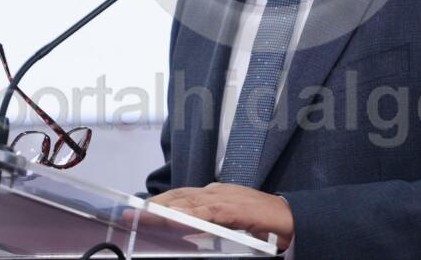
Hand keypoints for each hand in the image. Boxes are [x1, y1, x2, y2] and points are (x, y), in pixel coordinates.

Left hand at [148, 183, 293, 249]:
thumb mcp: (229, 218)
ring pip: (189, 203)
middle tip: (131, 213)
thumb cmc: (261, 218)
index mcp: (214, 194)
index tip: (138, 208)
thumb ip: (209, 220)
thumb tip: (187, 229)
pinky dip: (192, 216)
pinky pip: (209, 213)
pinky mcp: (235, 209)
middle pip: (178, 197)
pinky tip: (178, 220)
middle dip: (153, 204)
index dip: (157, 201)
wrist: (289, 216)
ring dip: (165, 210)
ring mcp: (225, 198)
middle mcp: (216, 192)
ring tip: (145, 215)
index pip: (179, 196)